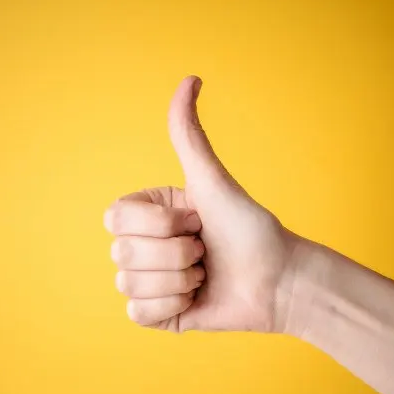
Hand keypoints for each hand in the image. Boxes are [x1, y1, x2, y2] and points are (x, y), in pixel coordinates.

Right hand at [104, 76, 302, 332]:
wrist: (277, 280)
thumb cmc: (249, 228)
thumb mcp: (213, 181)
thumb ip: (190, 136)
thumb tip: (190, 79)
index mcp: (148, 213)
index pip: (116, 217)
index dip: (160, 223)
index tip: (196, 220)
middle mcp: (143, 244)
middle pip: (122, 253)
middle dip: (176, 253)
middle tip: (205, 249)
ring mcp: (147, 280)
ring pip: (129, 284)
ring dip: (178, 280)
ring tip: (204, 274)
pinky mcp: (156, 313)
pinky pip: (138, 314)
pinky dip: (172, 305)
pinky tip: (196, 297)